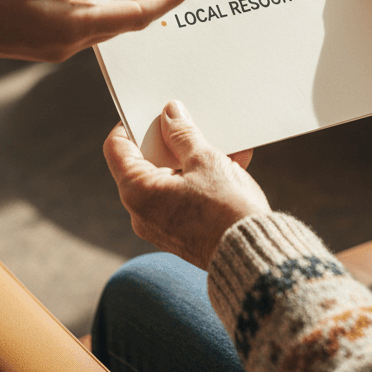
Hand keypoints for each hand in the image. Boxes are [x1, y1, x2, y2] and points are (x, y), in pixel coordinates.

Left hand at [104, 100, 270, 269]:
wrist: (254, 259)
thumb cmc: (226, 210)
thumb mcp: (205, 160)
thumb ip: (183, 134)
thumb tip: (170, 114)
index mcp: (138, 192)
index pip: (117, 148)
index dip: (131, 124)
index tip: (152, 112)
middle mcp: (141, 212)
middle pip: (144, 162)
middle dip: (170, 140)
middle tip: (189, 123)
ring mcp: (161, 226)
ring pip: (169, 179)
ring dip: (192, 158)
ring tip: (220, 143)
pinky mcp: (182, 234)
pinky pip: (184, 197)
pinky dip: (202, 180)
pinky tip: (232, 164)